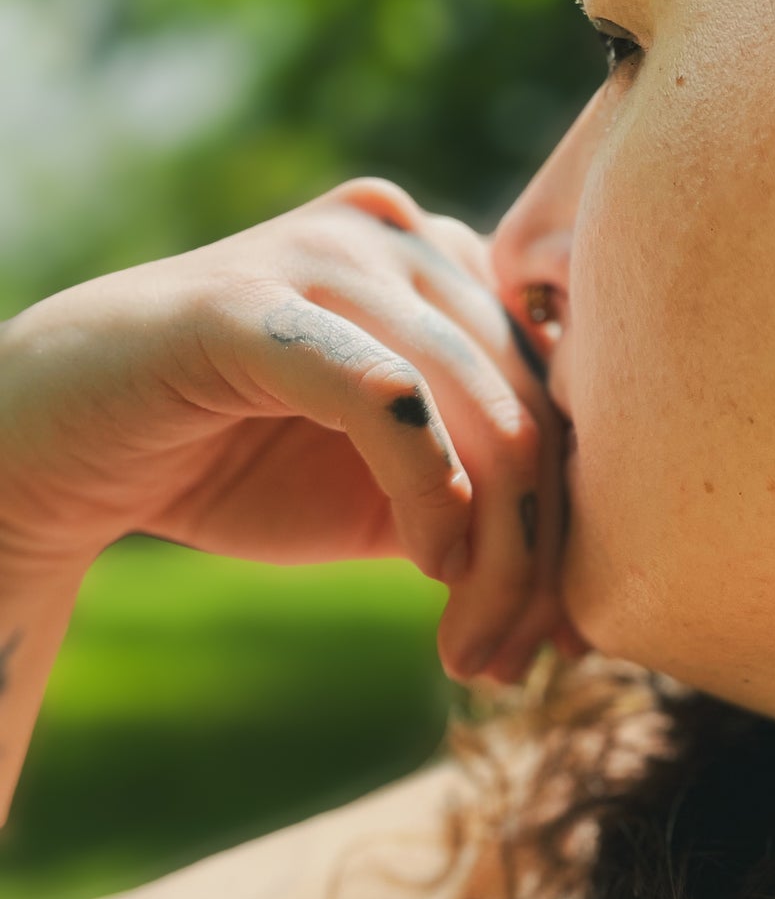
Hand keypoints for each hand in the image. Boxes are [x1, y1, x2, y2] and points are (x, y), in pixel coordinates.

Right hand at [0, 176, 585, 682]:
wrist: (63, 453)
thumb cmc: (237, 469)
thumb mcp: (392, 499)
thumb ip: (486, 517)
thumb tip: (586, 614)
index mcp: (447, 267)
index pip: (561, 395)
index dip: (578, 522)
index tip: (562, 636)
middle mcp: (404, 236)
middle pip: (533, 410)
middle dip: (538, 558)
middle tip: (518, 662)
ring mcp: (331, 253)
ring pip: (482, 413)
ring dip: (495, 554)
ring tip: (472, 646)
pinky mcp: (258, 300)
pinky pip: (391, 399)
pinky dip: (431, 496)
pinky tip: (430, 567)